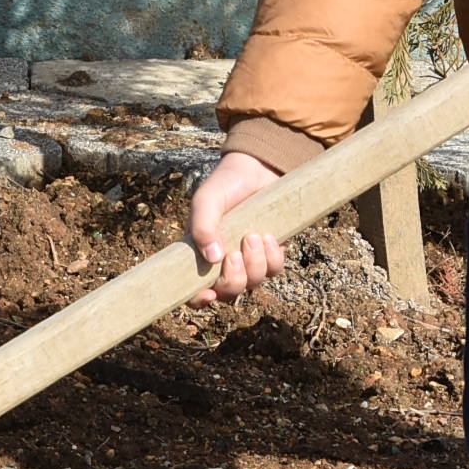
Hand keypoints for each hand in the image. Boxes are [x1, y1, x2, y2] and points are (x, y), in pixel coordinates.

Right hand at [185, 150, 286, 305]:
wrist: (259, 168)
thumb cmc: (226, 183)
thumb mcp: (208, 199)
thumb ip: (203, 225)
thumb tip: (213, 258)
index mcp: (200, 253)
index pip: (194, 290)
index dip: (199, 300)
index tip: (208, 294)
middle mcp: (223, 262)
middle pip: (228, 293)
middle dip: (234, 279)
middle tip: (235, 254)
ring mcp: (249, 260)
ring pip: (253, 284)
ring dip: (255, 264)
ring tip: (254, 235)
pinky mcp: (271, 253)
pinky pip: (275, 270)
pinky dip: (273, 257)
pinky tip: (269, 236)